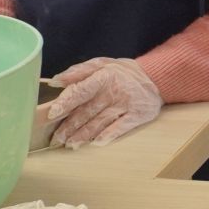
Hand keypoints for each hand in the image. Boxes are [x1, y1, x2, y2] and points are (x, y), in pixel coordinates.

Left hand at [44, 57, 162, 148]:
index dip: (66, 102)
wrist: (155, 77)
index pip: (82, 90)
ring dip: (84, 135)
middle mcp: (115, 90)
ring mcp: (127, 104)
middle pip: (88, 110)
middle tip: (56, 139)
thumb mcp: (101, 64)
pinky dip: (108, 135)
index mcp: (104, 76)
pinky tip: (96, 143)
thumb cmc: (122, 72)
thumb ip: (78, 71)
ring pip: (100, 121)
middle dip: (70, 126)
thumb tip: (55, 82)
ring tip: (70, 144)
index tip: (53, 113)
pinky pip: (120, 127)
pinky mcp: (137, 115)